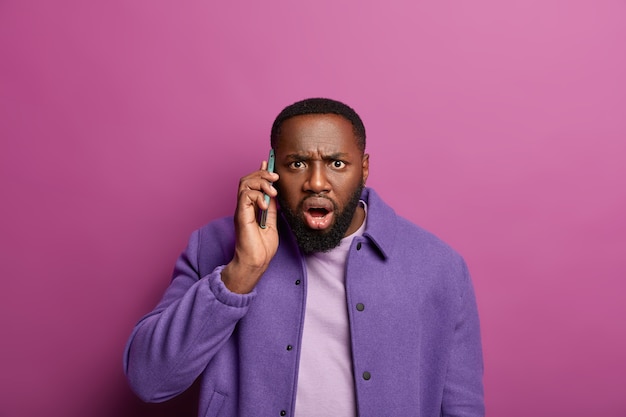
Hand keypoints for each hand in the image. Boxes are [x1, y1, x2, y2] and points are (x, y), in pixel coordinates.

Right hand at [221, 160, 279, 293]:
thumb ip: (271, 207)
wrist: (256, 262)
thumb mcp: (272, 222)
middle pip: (247, 179)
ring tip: (272, 192)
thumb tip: (273, 193)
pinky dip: (257, 196)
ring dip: (260, 183)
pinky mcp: (241, 216)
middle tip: (275, 177)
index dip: (260, 170)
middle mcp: (244, 206)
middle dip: (262, 173)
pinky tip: (265, 204)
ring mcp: (241, 210)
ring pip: (245, 184)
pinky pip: (245, 196)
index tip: (268, 161)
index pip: (252, 183)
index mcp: (251, 207)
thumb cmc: (262, 247)